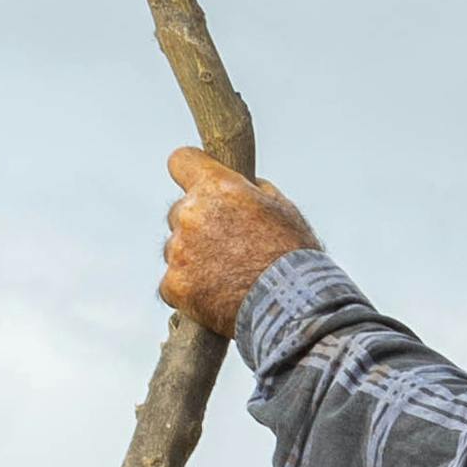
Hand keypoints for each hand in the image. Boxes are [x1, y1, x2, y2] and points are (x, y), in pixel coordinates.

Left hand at [159, 148, 320, 333]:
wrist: (291, 306)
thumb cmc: (293, 256)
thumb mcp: (283, 208)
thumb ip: (254, 190)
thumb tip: (245, 185)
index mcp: (217, 187)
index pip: (182, 160)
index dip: (191, 171)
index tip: (197, 182)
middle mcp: (191, 214)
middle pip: (180, 212)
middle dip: (199, 225)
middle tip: (229, 247)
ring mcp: (179, 252)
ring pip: (177, 249)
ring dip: (194, 259)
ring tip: (228, 277)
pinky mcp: (173, 285)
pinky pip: (173, 283)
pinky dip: (190, 290)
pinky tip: (217, 296)